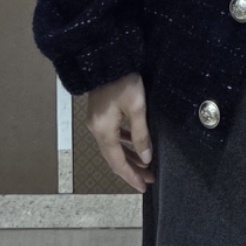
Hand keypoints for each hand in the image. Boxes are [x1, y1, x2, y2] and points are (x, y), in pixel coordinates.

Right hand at [85, 72, 153, 191]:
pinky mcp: (100, 114)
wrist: (107, 58)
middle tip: (149, 179)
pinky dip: (124, 144)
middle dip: (132, 170)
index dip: (131, 176)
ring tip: (146, 165)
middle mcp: (96, 130)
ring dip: (129, 157)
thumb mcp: (136, 107)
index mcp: (104, 131)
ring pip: (113, 147)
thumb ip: (141, 135)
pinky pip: (112, 136)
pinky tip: (134, 144)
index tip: (143, 187)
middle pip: (114, 158)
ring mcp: (97, 122)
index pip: (117, 162)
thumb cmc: (123, 81)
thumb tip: (146, 159)